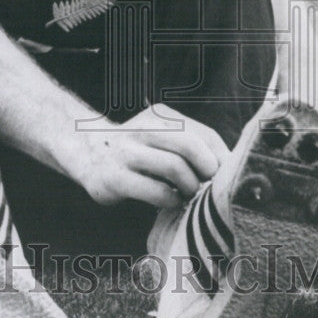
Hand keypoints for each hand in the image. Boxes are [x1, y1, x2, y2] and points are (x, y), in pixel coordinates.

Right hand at [72, 104, 227, 208]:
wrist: (86, 151)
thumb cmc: (137, 150)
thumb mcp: (162, 136)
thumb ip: (192, 145)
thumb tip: (230, 167)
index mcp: (160, 116)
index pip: (204, 134)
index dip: (221, 158)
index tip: (222, 175)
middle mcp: (142, 128)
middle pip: (190, 145)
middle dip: (207, 170)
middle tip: (205, 184)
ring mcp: (125, 152)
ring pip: (174, 168)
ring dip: (189, 187)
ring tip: (186, 193)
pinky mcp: (114, 178)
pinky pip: (155, 191)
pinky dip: (170, 201)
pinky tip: (168, 201)